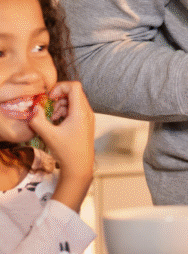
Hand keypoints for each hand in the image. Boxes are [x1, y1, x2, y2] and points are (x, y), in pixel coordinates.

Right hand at [29, 81, 94, 211]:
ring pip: (75, 101)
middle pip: (74, 92)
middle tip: (49, 108)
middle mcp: (87, 112)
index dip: (60, 87)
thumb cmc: (67, 151)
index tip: (50, 98)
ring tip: (52, 118)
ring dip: (61, 105)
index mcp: (81, 112)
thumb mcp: (48, 135)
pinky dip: (65, 111)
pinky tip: (57, 122)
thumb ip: (38, 120)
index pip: (75, 86)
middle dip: (59, 97)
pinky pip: (76, 109)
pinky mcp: (86, 123)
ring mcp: (88, 117)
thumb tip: (34, 108)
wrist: (80, 166)